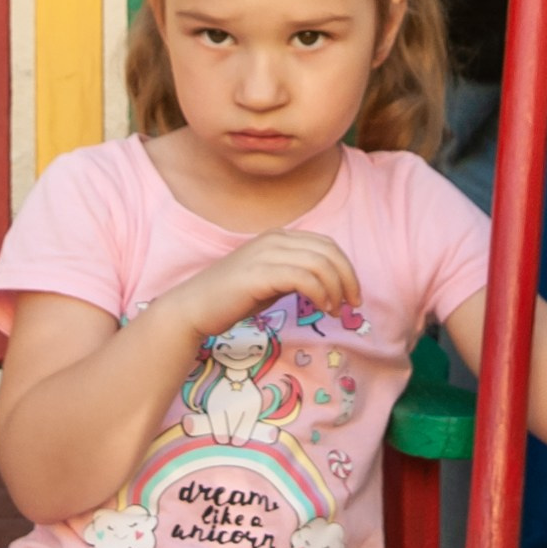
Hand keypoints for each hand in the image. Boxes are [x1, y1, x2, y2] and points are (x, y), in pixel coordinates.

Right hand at [168, 228, 361, 344]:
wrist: (194, 307)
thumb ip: (296, 275)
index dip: (346, 268)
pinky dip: (320, 293)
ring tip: (335, 310)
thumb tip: (327, 284)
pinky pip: (304, 277)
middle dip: (348, 278)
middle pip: (328, 251)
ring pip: (320, 263)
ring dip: (335, 289)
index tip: (352, 295)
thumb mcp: (271, 281)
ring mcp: (266, 254)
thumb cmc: (232, 298)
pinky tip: (321, 308)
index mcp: (278, 237)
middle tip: (352, 304)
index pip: (326, 244)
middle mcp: (274, 239)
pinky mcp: (259, 274)